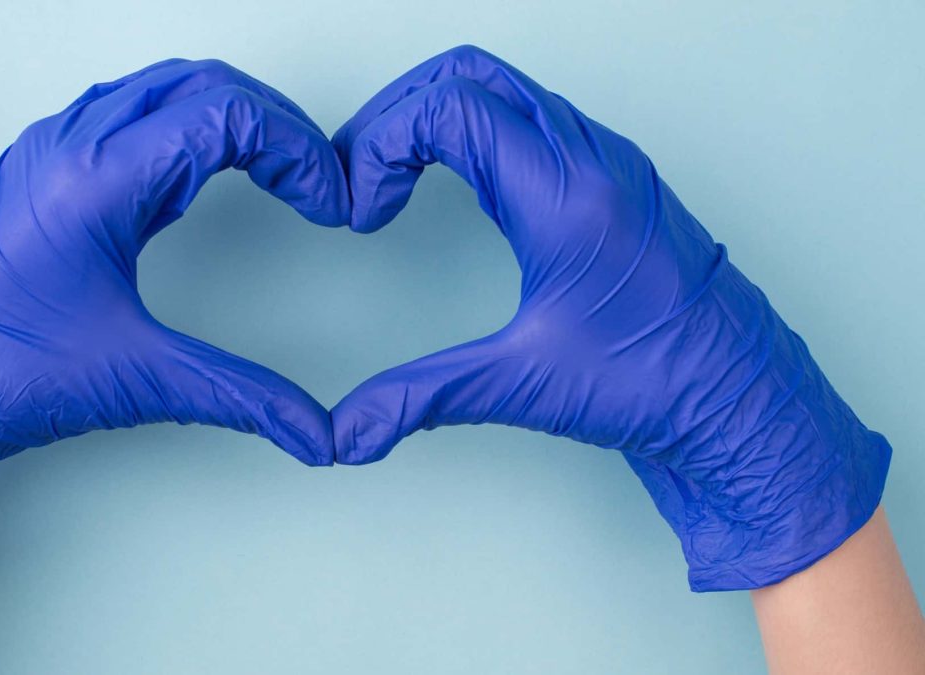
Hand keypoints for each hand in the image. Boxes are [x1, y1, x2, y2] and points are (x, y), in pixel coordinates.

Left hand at [0, 58, 347, 598]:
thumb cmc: (0, 377)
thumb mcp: (138, 380)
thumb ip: (242, 397)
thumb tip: (312, 429)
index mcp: (94, 182)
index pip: (224, 115)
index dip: (296, 150)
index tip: (326, 198)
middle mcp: (67, 147)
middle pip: (201, 84)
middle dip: (273, 125)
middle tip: (312, 179)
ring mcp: (47, 149)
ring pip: (161, 88)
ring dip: (226, 117)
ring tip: (272, 170)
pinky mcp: (39, 166)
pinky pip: (124, 111)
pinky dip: (180, 127)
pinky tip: (198, 177)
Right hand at [330, 45, 890, 590]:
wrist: (742, 405)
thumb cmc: (662, 386)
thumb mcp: (525, 383)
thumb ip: (422, 397)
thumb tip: (349, 429)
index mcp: (568, 194)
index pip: (450, 107)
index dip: (383, 144)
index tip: (364, 206)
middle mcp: (594, 161)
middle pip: (472, 75)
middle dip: (399, 111)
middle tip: (361, 168)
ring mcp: (611, 165)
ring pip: (507, 90)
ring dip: (440, 116)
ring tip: (396, 174)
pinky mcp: (618, 184)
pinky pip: (538, 119)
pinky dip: (481, 131)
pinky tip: (461, 185)